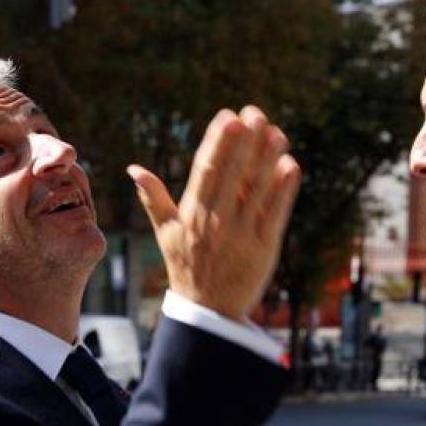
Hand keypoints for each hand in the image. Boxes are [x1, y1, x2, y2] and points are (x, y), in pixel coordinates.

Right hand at [127, 107, 299, 321]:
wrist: (208, 312)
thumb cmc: (186, 267)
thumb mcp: (165, 233)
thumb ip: (153, 198)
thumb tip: (133, 169)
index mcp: (192, 213)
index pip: (205, 169)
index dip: (217, 142)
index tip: (228, 116)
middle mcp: (216, 221)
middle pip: (232, 174)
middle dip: (244, 142)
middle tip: (255, 113)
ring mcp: (241, 235)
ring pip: (257, 190)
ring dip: (269, 160)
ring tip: (279, 134)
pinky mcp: (264, 248)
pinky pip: (275, 214)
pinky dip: (284, 190)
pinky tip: (292, 166)